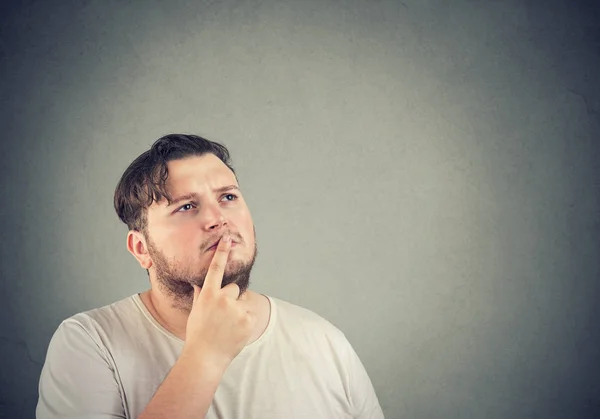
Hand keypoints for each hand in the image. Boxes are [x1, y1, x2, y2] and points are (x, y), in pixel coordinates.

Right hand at [182, 233, 255, 369]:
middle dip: (230, 299)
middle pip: (233, 288)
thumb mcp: (196, 312)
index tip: (227, 237)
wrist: (206, 357)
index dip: (222, 252)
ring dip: (238, 311)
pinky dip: (245, 322)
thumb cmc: (198, 334)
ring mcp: (236, 309)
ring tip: (227, 327)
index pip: (216, 269)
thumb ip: (200, 295)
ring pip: (242, 302)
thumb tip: (199, 283)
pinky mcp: (248, 320)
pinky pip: (249, 314)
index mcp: (208, 294)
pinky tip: (235, 332)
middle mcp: (223, 299)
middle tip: (221, 316)